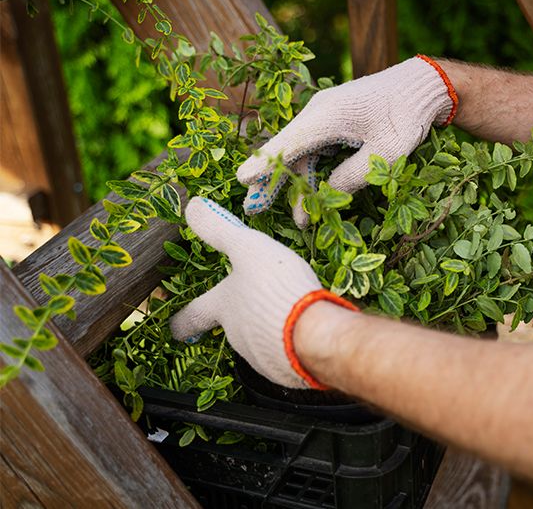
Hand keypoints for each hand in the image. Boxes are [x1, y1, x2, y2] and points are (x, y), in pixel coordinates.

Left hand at [169, 197, 334, 387]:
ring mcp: (261, 356)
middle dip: (244, 315)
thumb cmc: (275, 287)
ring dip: (271, 328)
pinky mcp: (286, 371)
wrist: (313, 334)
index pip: (192, 316)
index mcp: (222, 308)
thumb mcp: (248, 248)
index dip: (183, 320)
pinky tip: (308, 330)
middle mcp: (236, 336)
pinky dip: (292, 343)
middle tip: (261, 301)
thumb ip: (220, 230)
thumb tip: (191, 206)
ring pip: (261, 340)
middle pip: (232, 326)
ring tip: (292, 311)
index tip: (174, 327)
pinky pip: (286, 355)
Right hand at [236, 55, 456, 226]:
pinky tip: (313, 197)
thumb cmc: (406, 116)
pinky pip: (315, 149)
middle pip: (287, 150)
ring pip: (301, 153)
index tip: (241, 180)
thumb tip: (329, 193)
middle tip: (253, 209)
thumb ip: (354, 175)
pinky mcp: (335, 122)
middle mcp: (319, 112)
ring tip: (299, 219)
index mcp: (328, 116)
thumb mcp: (386, 154)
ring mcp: (326, 116)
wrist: (421, 86)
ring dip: (297, 184)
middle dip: (270, 181)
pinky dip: (312, 173)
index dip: (264, 164)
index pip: (288, 143)